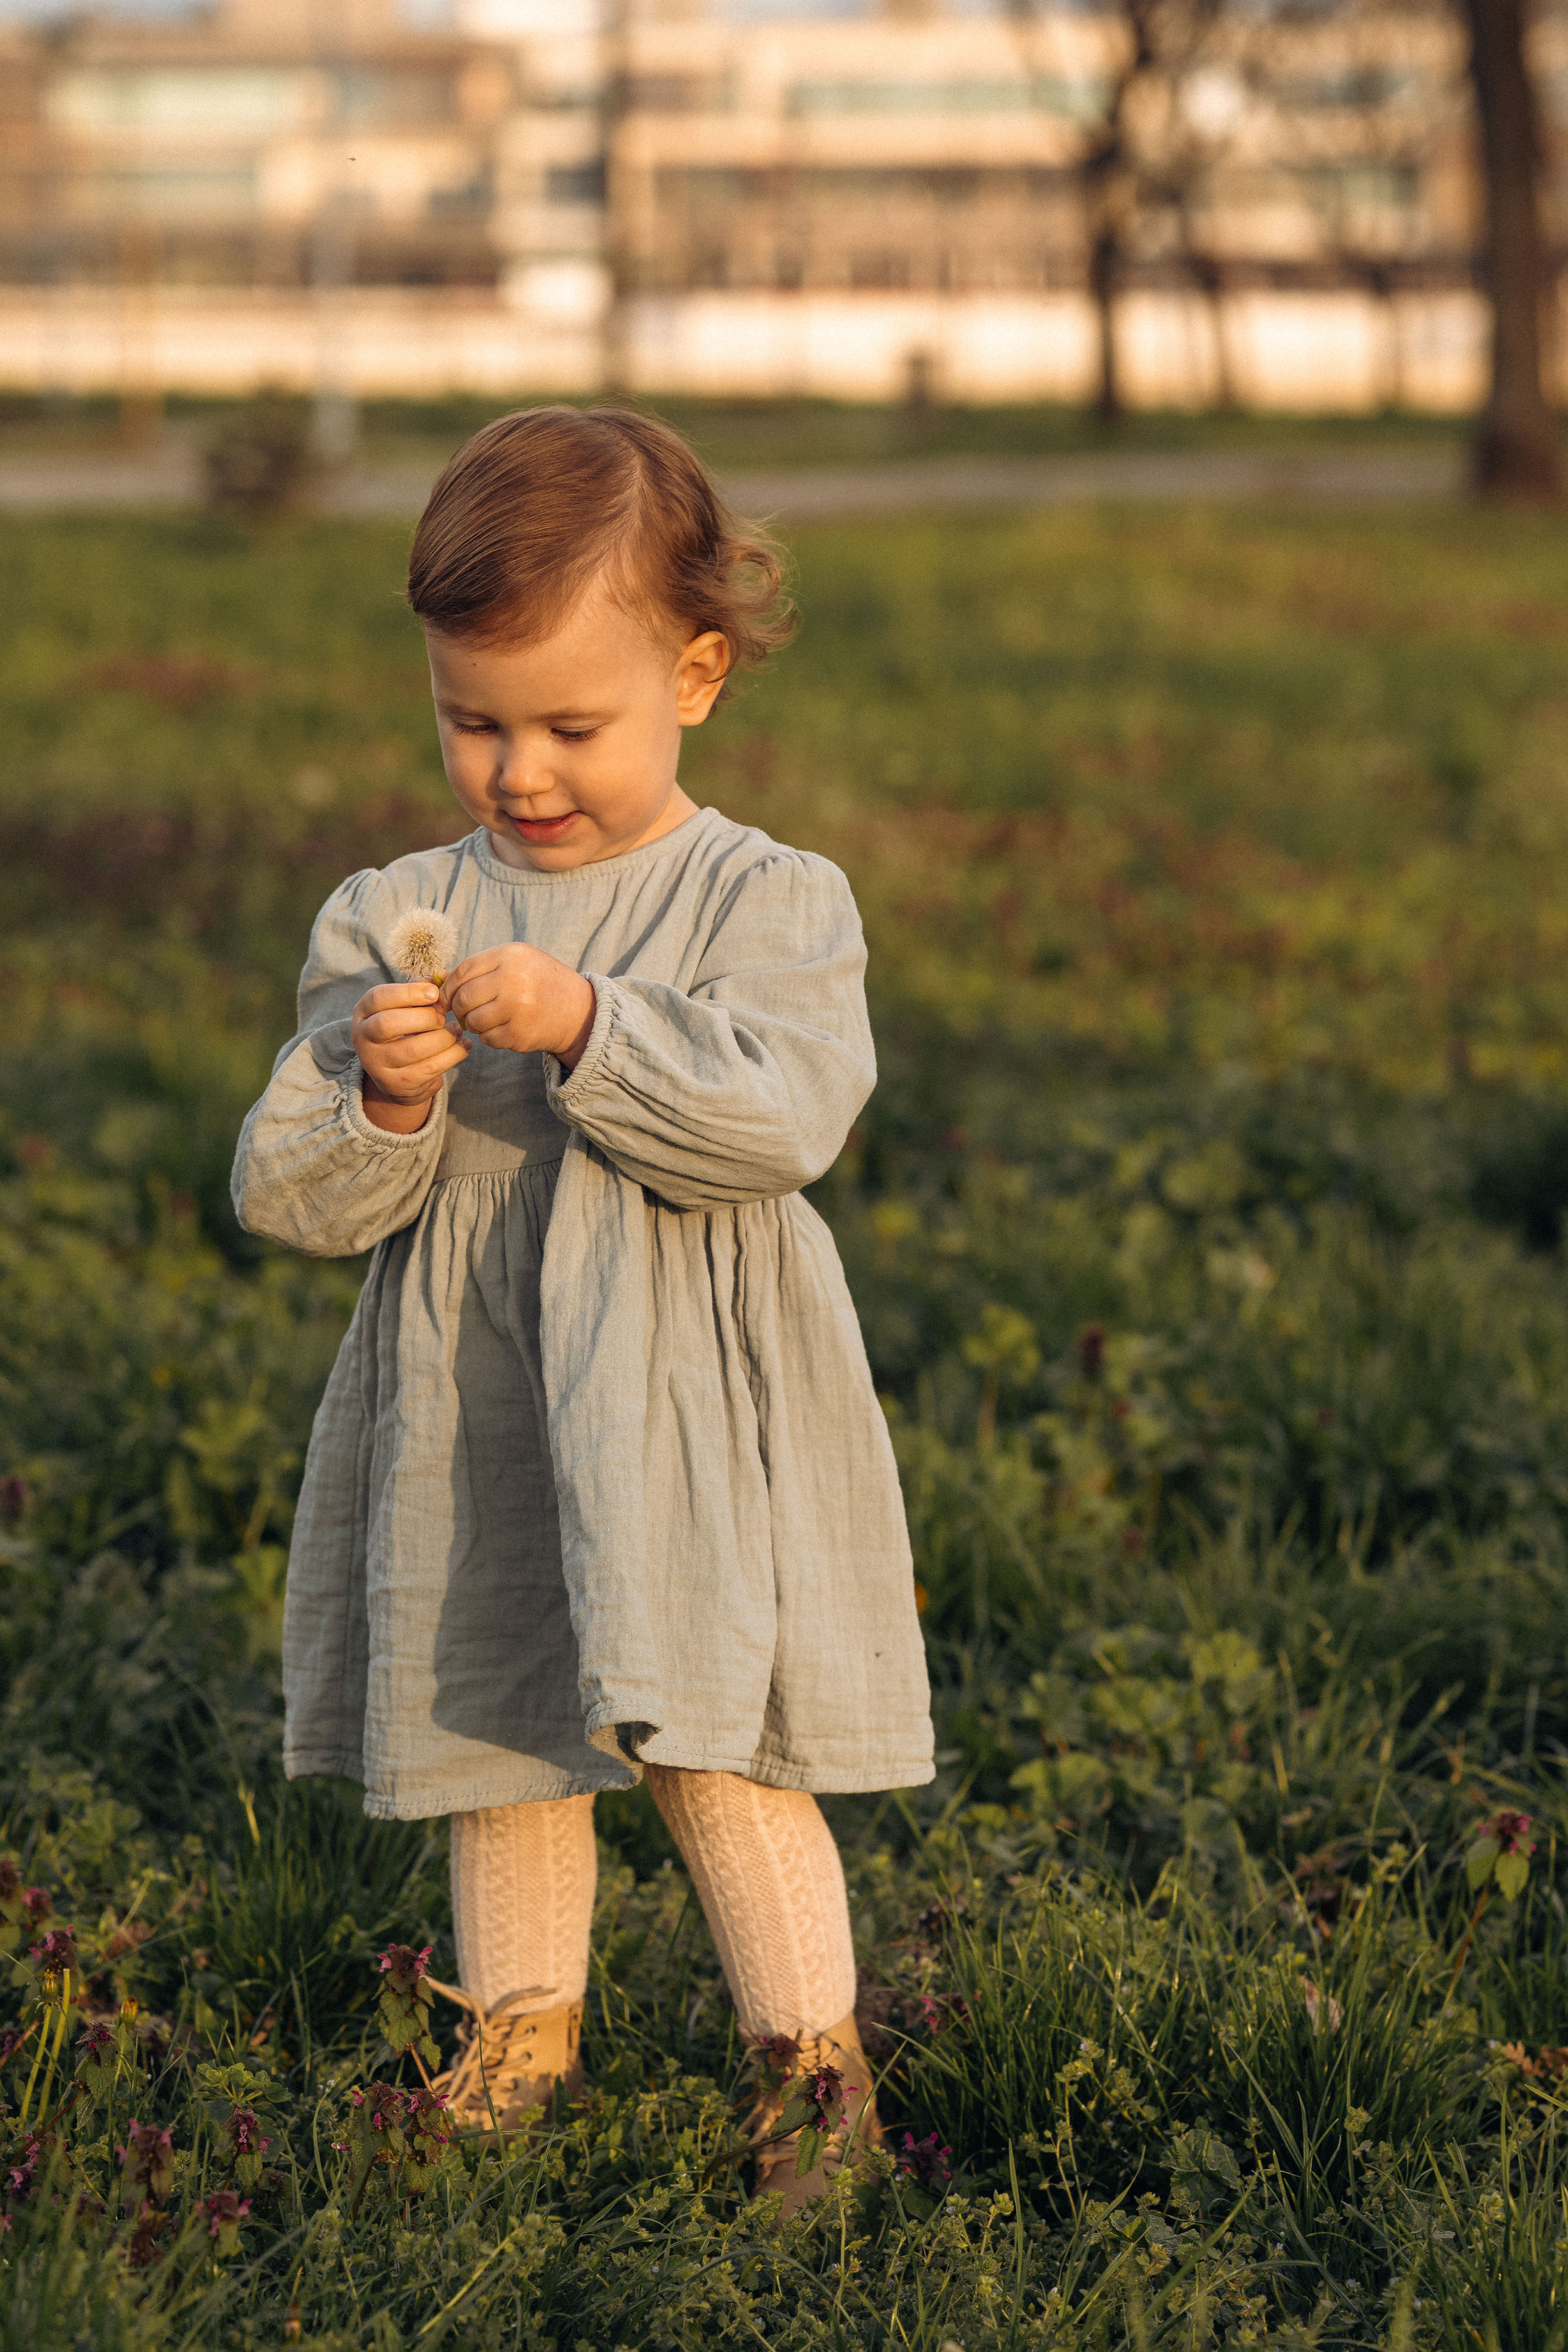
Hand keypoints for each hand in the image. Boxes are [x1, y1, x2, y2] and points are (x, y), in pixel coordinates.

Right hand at [352, 982, 470, 1132]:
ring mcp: (378, 1064)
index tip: (434, 993)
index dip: (408, 993)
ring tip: (457, 1030)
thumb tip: (441, 978)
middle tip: (443, 1016)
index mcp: (364, 1012)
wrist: (396, 1073)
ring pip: (413, 1049)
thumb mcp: (404, 1006)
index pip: (378, 998)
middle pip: (389, 1024)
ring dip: (443, 1037)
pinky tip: (464, 1045)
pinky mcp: (398, 1084)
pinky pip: (430, 1068)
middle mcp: (363, 1038)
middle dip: (424, 1017)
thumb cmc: (404, 1027)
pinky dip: (453, 1055)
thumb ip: (420, 989)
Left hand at [442, 945, 595, 1068]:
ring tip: (489, 1019)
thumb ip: (480, 969)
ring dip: (475, 1024)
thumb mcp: (515, 963)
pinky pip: (488, 1039)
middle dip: (459, 1007)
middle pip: (465, 997)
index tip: (446, 997)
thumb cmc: (540, 983)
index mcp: (511, 955)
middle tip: (465, 1011)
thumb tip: (436, 980)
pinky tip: (505, 1029)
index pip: (464, 971)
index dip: (449, 986)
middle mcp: (513, 979)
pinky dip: (490, 1037)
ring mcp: (517, 1008)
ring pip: (473, 1021)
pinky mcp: (519, 1034)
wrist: (579, 1011)